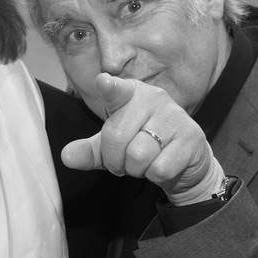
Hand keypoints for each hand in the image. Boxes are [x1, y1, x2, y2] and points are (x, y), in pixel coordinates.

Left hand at [61, 73, 224, 205]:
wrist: (186, 163)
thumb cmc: (143, 146)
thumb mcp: (112, 147)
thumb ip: (89, 150)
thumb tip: (66, 156)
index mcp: (131, 94)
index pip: (116, 91)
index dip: (109, 88)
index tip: (103, 82)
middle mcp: (154, 98)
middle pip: (116, 136)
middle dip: (115, 160)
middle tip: (125, 161)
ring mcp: (174, 116)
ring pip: (138, 155)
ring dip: (136, 169)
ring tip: (145, 163)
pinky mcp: (191, 138)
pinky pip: (159, 168)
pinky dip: (156, 175)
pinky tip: (164, 165)